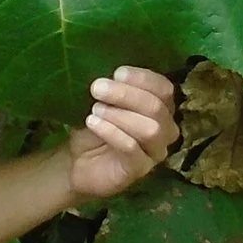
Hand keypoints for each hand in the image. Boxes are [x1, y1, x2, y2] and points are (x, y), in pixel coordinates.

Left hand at [63, 65, 175, 205]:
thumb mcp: (103, 101)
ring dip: (120, 115)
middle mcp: (165, 129)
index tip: (116, 73)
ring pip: (150, 129)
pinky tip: (93, 123)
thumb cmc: (95, 127)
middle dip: (125, 95)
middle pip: (156, 107)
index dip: (142, 78)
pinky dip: (112, 132)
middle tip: (97, 88)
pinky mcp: (139, 170)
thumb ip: (113, 88)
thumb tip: (110, 74)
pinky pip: (132, 148)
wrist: (78, 162)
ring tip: (95, 110)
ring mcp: (155, 152)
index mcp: (161, 107)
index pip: (164, 88)